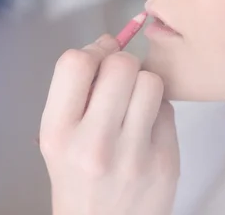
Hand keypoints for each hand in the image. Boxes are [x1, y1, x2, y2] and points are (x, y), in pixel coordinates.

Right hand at [39, 34, 179, 214]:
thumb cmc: (77, 180)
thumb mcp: (57, 139)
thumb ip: (74, 92)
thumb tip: (107, 43)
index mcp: (58, 133)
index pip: (74, 63)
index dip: (91, 51)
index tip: (98, 59)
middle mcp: (94, 143)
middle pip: (121, 65)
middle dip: (121, 64)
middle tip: (119, 81)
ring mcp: (134, 154)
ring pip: (151, 81)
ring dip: (143, 84)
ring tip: (134, 104)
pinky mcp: (166, 162)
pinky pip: (168, 108)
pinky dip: (157, 110)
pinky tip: (146, 129)